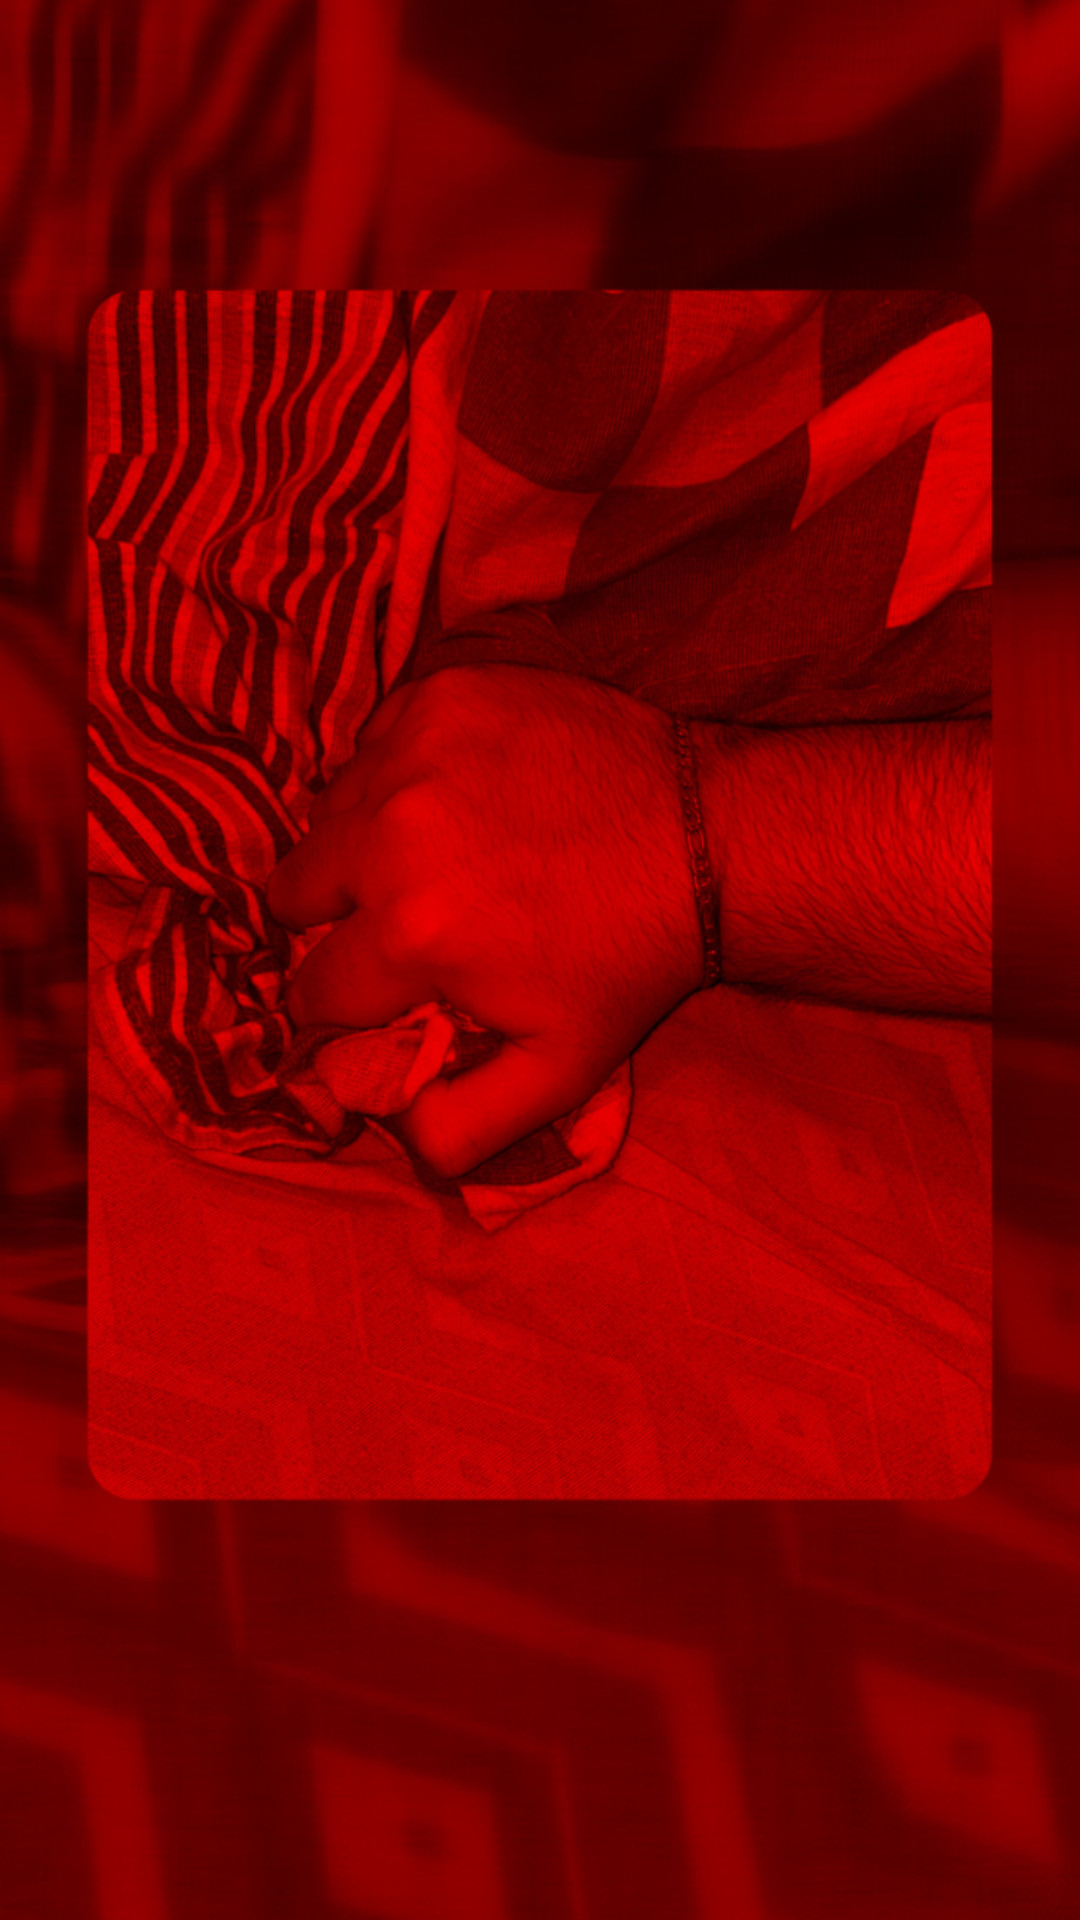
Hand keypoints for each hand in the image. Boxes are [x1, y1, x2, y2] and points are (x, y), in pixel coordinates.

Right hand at [266, 664, 703, 1175]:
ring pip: (330, 810)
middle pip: (296, 888)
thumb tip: (390, 1144)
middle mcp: (395, 835)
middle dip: (336, 916)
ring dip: (363, 840)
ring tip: (437, 855)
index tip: (373, 993)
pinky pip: (376, 743)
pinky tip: (461, 796)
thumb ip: (461, 1126)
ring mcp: (416, 751)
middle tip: (403, 919)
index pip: (312, 986)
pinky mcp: (444, 692)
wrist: (708, 836)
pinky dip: (400, 772)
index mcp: (412, 934)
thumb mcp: (557, 1069)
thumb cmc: (629, 961)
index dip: (339, 1002)